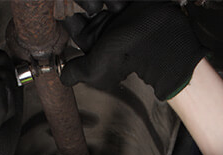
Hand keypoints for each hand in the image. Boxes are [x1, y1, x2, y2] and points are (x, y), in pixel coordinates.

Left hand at [60, 1, 204, 100]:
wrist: (160, 35)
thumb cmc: (127, 55)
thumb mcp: (95, 70)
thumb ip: (76, 72)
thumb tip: (62, 78)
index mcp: (95, 42)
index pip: (73, 23)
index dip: (69, 16)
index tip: (70, 13)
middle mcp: (105, 24)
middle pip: (84, 5)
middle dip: (86, 2)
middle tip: (96, 9)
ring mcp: (118, 8)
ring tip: (118, 6)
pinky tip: (122, 1)